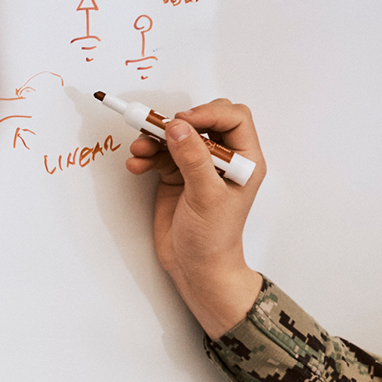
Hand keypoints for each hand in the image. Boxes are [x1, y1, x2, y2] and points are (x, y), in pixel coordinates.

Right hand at [123, 98, 265, 335]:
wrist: (196, 268)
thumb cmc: (214, 239)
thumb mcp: (207, 197)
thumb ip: (193, 159)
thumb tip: (178, 128)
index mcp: (244, 161)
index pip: (234, 118)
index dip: (210, 113)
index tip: (185, 122)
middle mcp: (223, 159)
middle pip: (204, 120)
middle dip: (179, 123)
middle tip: (162, 130)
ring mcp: (198, 166)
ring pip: (177, 135)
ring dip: (156, 138)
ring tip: (140, 149)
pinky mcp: (177, 175)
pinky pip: (160, 154)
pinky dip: (147, 155)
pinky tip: (137, 164)